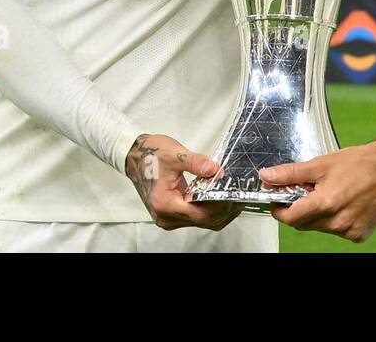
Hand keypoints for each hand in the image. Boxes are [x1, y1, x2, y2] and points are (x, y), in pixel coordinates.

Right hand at [124, 133, 241, 230]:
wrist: (134, 156)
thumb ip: (197, 163)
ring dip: (219, 212)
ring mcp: (169, 218)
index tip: (235, 194)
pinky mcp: (173, 215)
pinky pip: (196, 218)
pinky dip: (210, 210)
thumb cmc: (150, 155)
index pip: (200, 213)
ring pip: (202, 222)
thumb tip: (217, 171)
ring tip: (235, 196)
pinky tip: (221, 199)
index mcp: (165, 203)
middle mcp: (166, 217)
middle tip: (241, 195)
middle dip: (224, 209)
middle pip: (203, 220)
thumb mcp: (175, 153)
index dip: (220, 205)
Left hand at [260, 135, 375, 242]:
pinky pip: (338, 231)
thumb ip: (291, 173)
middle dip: (301, 209)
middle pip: (304, 224)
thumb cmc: (359, 163)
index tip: (278, 201)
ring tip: (332, 193)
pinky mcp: (360, 235)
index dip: (279, 210)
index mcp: (325, 203)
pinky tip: (345, 203)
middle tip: (308, 191)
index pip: (290, 218)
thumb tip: (267, 176)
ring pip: (321, 228)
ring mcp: (349, 231)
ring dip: (319, 215)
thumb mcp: (321, 164)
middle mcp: (337, 222)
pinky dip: (336, 220)